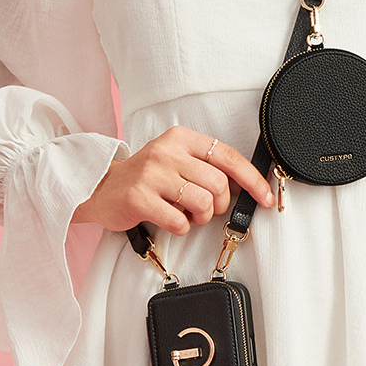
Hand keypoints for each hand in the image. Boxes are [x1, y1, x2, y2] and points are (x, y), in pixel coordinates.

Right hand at [71, 125, 273, 235]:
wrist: (100, 187)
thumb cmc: (145, 177)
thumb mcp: (175, 159)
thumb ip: (206, 167)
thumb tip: (245, 187)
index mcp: (181, 138)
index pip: (229, 156)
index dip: (253, 180)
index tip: (266, 197)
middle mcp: (167, 152)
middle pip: (219, 185)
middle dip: (218, 205)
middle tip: (204, 209)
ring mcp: (152, 174)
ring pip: (203, 203)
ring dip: (200, 218)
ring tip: (185, 214)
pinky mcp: (139, 198)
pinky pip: (179, 222)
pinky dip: (181, 228)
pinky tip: (169, 219)